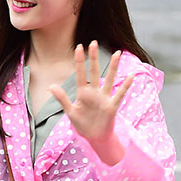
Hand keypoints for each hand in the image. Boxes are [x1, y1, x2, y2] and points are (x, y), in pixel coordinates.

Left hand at [49, 40, 133, 162]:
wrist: (94, 137)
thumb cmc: (82, 124)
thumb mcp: (70, 111)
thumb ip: (62, 99)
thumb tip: (50, 86)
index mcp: (83, 93)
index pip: (81, 74)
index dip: (79, 61)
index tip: (78, 47)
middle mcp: (94, 92)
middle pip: (94, 72)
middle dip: (94, 58)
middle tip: (93, 42)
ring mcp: (104, 98)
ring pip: (110, 79)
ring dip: (113, 67)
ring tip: (117, 53)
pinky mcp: (112, 106)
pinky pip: (119, 94)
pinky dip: (125, 86)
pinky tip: (131, 76)